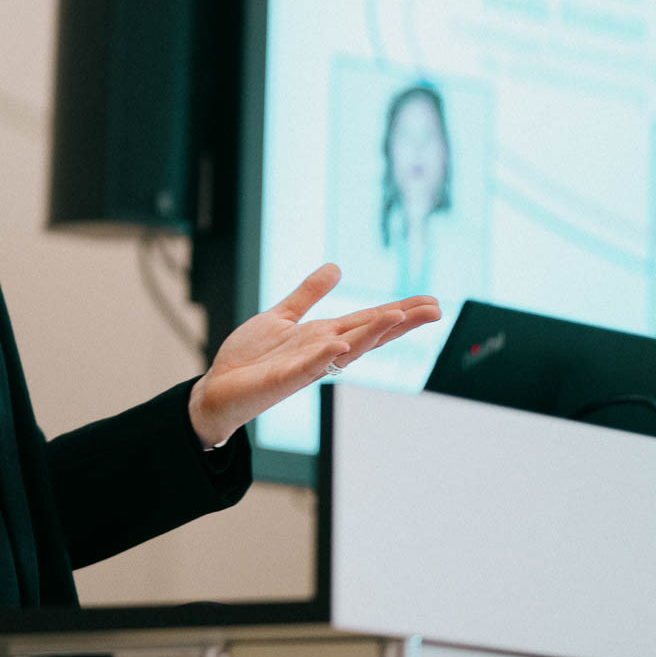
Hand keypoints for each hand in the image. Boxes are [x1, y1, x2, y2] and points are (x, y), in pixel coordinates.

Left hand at [187, 264, 440, 445]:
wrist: (219, 388)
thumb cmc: (252, 359)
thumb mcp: (282, 316)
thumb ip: (308, 294)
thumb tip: (336, 268)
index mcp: (323, 336)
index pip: (368, 321)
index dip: (399, 311)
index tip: (432, 302)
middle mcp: (321, 352)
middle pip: (367, 334)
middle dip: (400, 322)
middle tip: (435, 310)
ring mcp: (304, 367)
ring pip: (344, 349)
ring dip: (370, 334)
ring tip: (398, 316)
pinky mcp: (281, 380)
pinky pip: (306, 367)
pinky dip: (322, 356)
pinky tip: (339, 345)